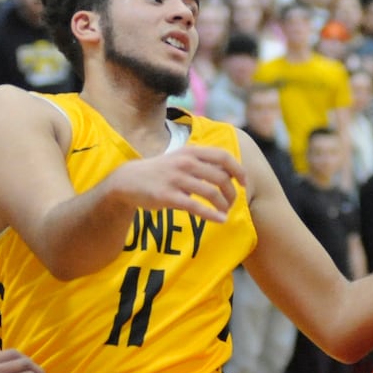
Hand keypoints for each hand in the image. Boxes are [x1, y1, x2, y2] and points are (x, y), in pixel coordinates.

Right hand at [107, 146, 245, 223]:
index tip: (244, 183)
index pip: (223, 156)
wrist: (128, 180)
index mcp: (191, 151)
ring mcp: (176, 179)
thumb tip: (229, 172)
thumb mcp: (180, 159)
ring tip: (225, 212)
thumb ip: (202, 163)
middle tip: (232, 203)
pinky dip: (212, 215)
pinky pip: (196, 207)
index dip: (238, 170)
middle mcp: (185, 162)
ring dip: (223, 205)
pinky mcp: (168, 196)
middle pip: (221, 177)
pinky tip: (220, 221)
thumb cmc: (160, 171)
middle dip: (232, 193)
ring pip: (211, 193)